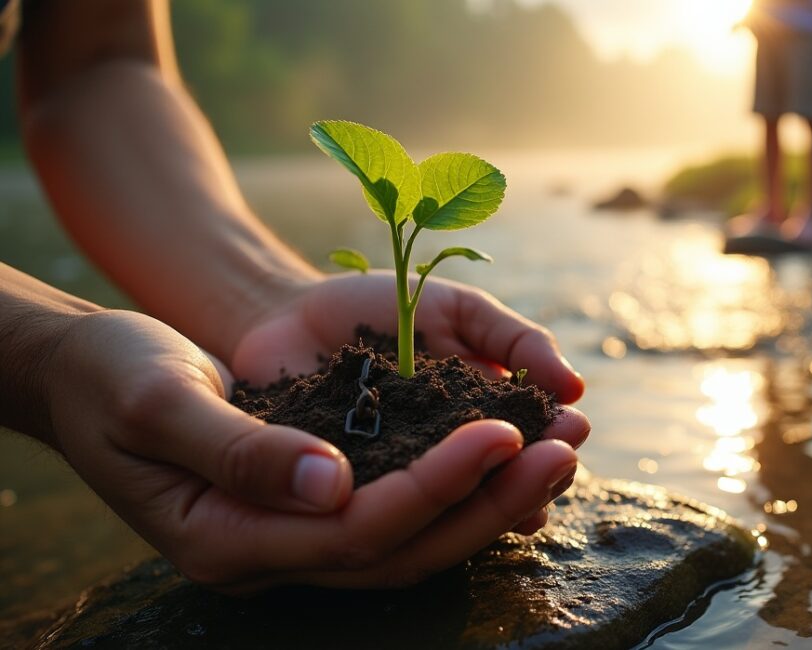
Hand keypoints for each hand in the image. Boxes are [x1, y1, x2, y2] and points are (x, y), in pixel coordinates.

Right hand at [46, 310, 581, 592]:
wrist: (86, 374)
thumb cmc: (110, 375)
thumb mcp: (155, 397)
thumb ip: (237, 449)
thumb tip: (330, 485)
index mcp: (226, 540)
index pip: (359, 530)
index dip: (436, 484)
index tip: (503, 431)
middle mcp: (270, 556)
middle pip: (405, 549)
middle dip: (492, 503)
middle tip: (567, 447)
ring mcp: (295, 538)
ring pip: (414, 540)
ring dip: (493, 500)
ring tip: (561, 448)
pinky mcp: (315, 509)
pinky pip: (403, 513)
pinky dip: (461, 486)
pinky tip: (511, 451)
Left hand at [229, 271, 588, 529]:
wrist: (284, 312)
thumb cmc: (378, 307)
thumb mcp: (458, 310)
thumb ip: (514, 339)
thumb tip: (574, 387)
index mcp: (481, 423)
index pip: (530, 442)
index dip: (552, 439)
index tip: (572, 430)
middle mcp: (447, 464)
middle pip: (501, 483)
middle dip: (533, 475)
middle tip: (558, 461)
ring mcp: (399, 484)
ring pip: (452, 506)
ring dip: (490, 504)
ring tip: (521, 499)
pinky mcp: (347, 498)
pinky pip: (384, 507)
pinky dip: (414, 509)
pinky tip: (443, 508)